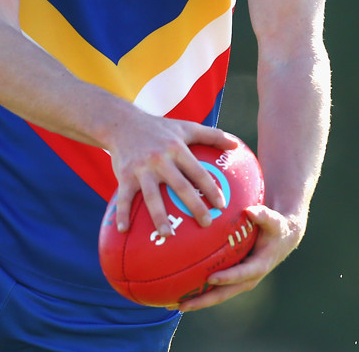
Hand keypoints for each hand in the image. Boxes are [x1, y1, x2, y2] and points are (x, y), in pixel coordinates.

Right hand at [108, 112, 237, 237]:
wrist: (123, 123)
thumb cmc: (160, 128)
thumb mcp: (186, 127)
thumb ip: (212, 135)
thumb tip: (237, 144)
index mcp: (176, 148)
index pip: (197, 170)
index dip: (210, 187)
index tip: (222, 205)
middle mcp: (160, 158)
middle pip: (179, 185)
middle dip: (194, 205)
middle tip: (207, 224)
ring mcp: (141, 168)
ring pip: (152, 196)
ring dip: (159, 216)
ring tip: (167, 235)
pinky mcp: (125, 175)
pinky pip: (124, 197)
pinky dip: (122, 213)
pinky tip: (123, 230)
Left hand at [174, 204, 304, 311]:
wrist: (281, 239)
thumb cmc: (275, 228)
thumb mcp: (273, 221)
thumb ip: (263, 215)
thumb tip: (250, 210)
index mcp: (258, 267)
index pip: (241, 275)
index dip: (227, 278)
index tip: (211, 278)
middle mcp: (247, 278)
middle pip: (224, 293)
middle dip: (204, 301)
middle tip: (183, 305)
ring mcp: (238, 280)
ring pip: (216, 294)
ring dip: (197, 300)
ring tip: (174, 304)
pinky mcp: (231, 278)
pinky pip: (214, 287)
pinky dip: (198, 290)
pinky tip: (179, 290)